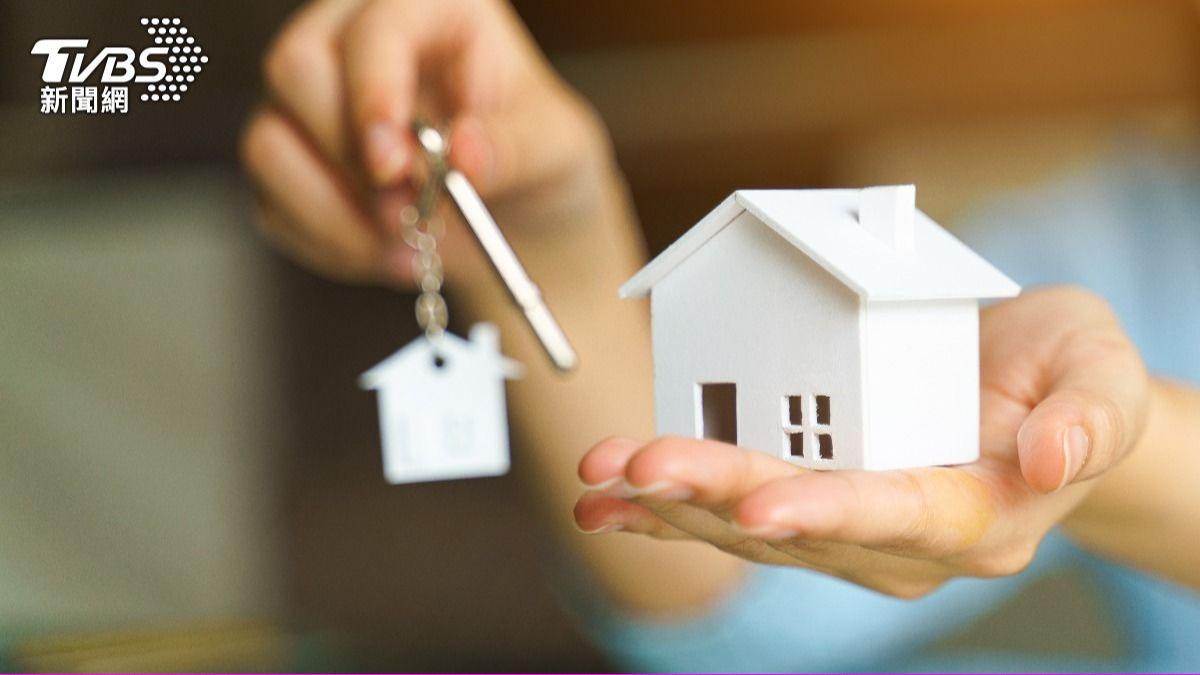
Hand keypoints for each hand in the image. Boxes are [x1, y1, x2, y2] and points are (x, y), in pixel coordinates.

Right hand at [239, 0, 607, 284]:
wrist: (516, 217)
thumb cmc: (536, 157)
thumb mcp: (555, 149)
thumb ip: (516, 149)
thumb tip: (465, 153)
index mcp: (430, 9)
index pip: (375, 29)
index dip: (373, 93)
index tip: (394, 166)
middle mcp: (354, 38)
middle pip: (295, 68)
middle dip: (349, 157)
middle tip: (406, 210)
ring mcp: (313, 99)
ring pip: (269, 141)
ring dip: (337, 213)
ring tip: (406, 241)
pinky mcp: (292, 161)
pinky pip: (273, 204)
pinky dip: (331, 244)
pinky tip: (388, 253)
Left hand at [574, 286, 1149, 597]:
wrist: (1033, 391)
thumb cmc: (1069, 374)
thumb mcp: (1104, 371)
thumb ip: (1092, 415)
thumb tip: (1056, 458)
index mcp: (977, 512)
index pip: (898, 516)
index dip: (829, 512)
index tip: (760, 506)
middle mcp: (902, 536)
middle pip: (800, 521)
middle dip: (715, 494)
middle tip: (638, 464)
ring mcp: (849, 527)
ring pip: (750, 528)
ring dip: (672, 502)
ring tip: (602, 474)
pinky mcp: (808, 504)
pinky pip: (730, 517)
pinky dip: (666, 509)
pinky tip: (606, 501)